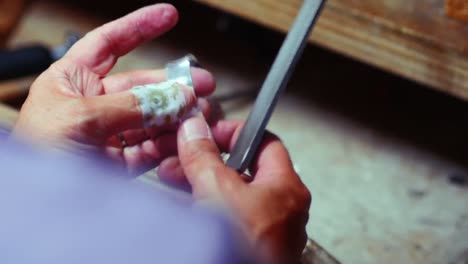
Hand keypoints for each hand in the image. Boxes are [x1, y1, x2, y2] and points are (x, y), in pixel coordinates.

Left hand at [12, 4, 215, 172]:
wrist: (38, 209)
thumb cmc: (36, 157)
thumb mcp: (79, 118)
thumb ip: (130, 106)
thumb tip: (174, 97)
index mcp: (72, 82)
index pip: (108, 44)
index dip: (139, 27)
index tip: (168, 16)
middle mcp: (93, 105)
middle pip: (142, 85)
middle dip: (173, 84)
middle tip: (202, 85)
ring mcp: (110, 134)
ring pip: (153, 118)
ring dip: (178, 116)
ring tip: (200, 115)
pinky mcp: (121, 162)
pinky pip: (153, 147)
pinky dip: (171, 143)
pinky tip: (185, 138)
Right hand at [158, 116, 310, 262]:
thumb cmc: (246, 247)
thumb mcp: (217, 190)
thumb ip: (204, 157)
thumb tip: (195, 130)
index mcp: (286, 187)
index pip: (265, 142)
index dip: (235, 132)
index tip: (209, 132)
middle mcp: (281, 207)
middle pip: (243, 169)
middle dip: (207, 161)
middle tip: (182, 157)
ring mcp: (265, 228)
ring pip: (231, 194)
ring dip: (200, 183)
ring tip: (172, 179)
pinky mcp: (249, 244)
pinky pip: (227, 217)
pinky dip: (205, 207)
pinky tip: (182, 205)